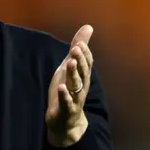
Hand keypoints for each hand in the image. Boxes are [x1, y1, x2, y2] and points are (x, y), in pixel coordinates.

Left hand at [45, 25, 94, 146]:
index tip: (80, 43)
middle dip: (79, 60)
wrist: (66, 122)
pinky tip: (62, 88)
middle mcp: (81, 87)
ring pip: (76, 86)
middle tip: (75, 49)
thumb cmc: (69, 91)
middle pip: (83, 72)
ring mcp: (75, 99)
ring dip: (74, 74)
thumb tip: (88, 27)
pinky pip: (67, 103)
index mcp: (82, 76)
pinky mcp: (66, 110)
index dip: (84, 54)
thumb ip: (79, 48)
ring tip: (69, 63)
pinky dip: (65, 96)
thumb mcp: (70, 67)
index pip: (86, 63)